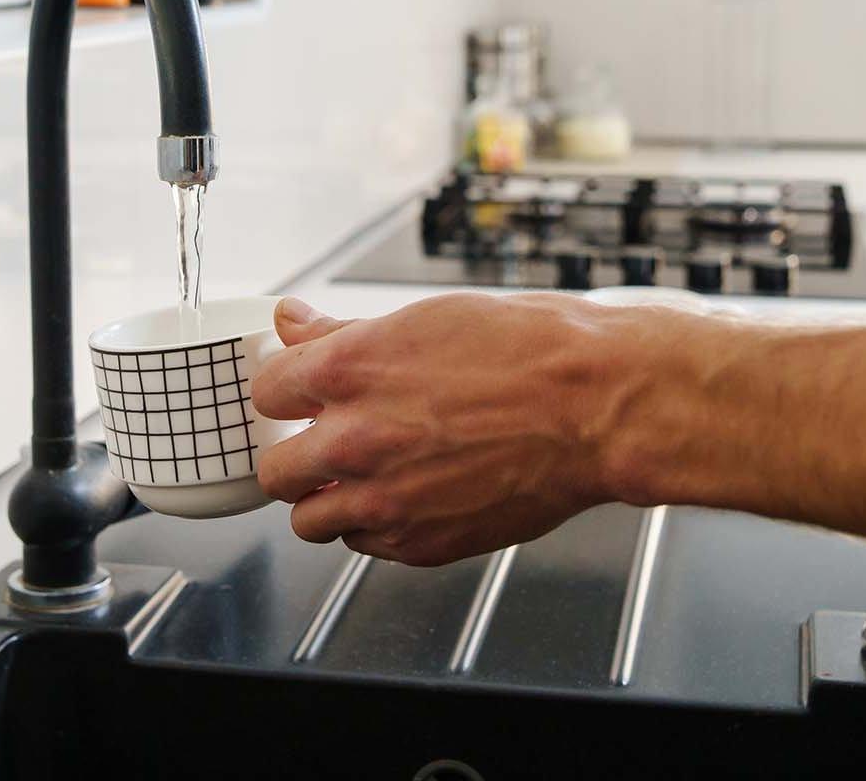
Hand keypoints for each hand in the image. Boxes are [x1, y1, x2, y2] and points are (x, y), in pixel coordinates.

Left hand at [252, 292, 659, 565]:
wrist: (599, 406)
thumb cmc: (532, 351)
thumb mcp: (427, 319)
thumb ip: (344, 333)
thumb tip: (293, 323)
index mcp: (348, 371)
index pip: (266, 392)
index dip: (287, 391)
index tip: (303, 393)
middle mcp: (354, 440)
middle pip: (275, 470)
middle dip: (297, 455)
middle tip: (329, 441)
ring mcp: (385, 500)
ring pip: (309, 521)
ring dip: (328, 499)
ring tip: (366, 477)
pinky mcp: (420, 544)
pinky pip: (364, 546)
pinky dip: (375, 527)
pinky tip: (409, 495)